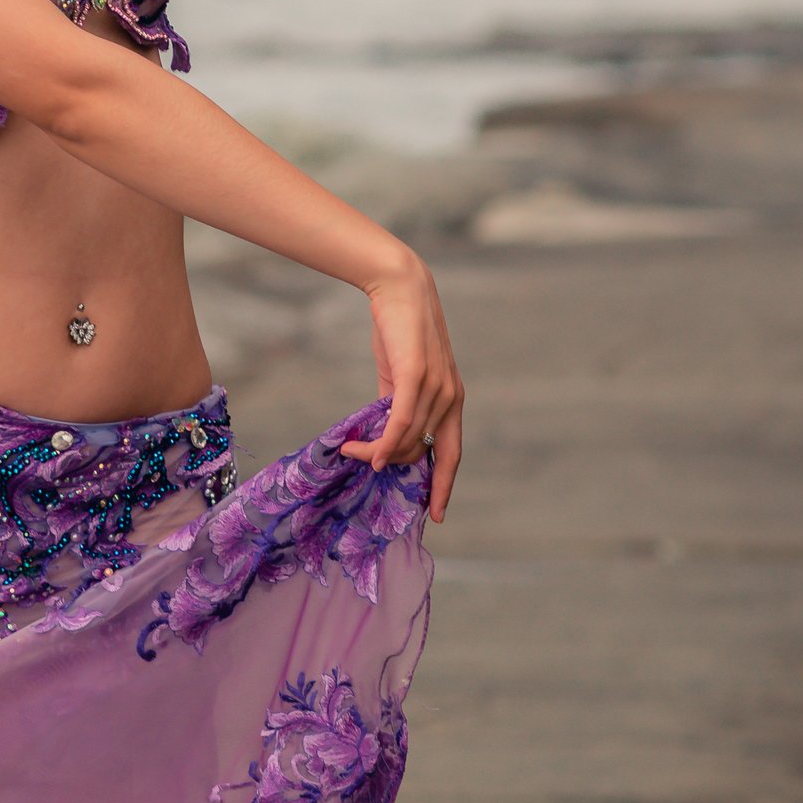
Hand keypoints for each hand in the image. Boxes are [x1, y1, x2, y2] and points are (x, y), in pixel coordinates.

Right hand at [340, 254, 463, 520]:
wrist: (401, 288)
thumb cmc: (398, 331)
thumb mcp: (402, 375)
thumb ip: (399, 407)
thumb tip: (385, 439)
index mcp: (453, 400)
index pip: (453, 454)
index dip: (444, 485)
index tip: (436, 514)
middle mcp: (451, 398)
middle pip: (421, 452)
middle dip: (392, 465)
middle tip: (359, 460)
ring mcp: (437, 388)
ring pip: (406, 439)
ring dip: (375, 451)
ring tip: (349, 448)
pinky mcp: (416, 376)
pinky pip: (401, 423)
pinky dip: (384, 443)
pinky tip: (364, 452)